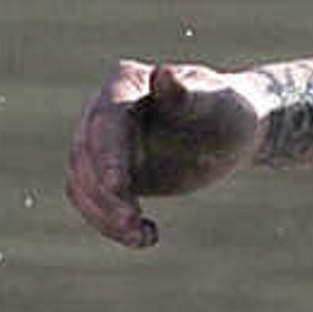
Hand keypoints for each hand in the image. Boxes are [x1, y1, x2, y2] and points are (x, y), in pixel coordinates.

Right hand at [66, 59, 269, 248]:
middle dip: (105, 193)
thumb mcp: (214, 104)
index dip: (109, 155)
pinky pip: (93, 201)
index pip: (107, 122)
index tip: (120, 186)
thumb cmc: (226, 109)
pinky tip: (146, 237)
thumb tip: (163, 74)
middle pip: (85, 156)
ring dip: (104, 215)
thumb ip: (185, 96)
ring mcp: (101, 144)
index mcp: (126, 85)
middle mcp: (103, 112)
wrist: (231, 130)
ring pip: (82, 183)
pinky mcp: (107, 173)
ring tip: (143, 237)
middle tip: (133, 222)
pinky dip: (110, 224)